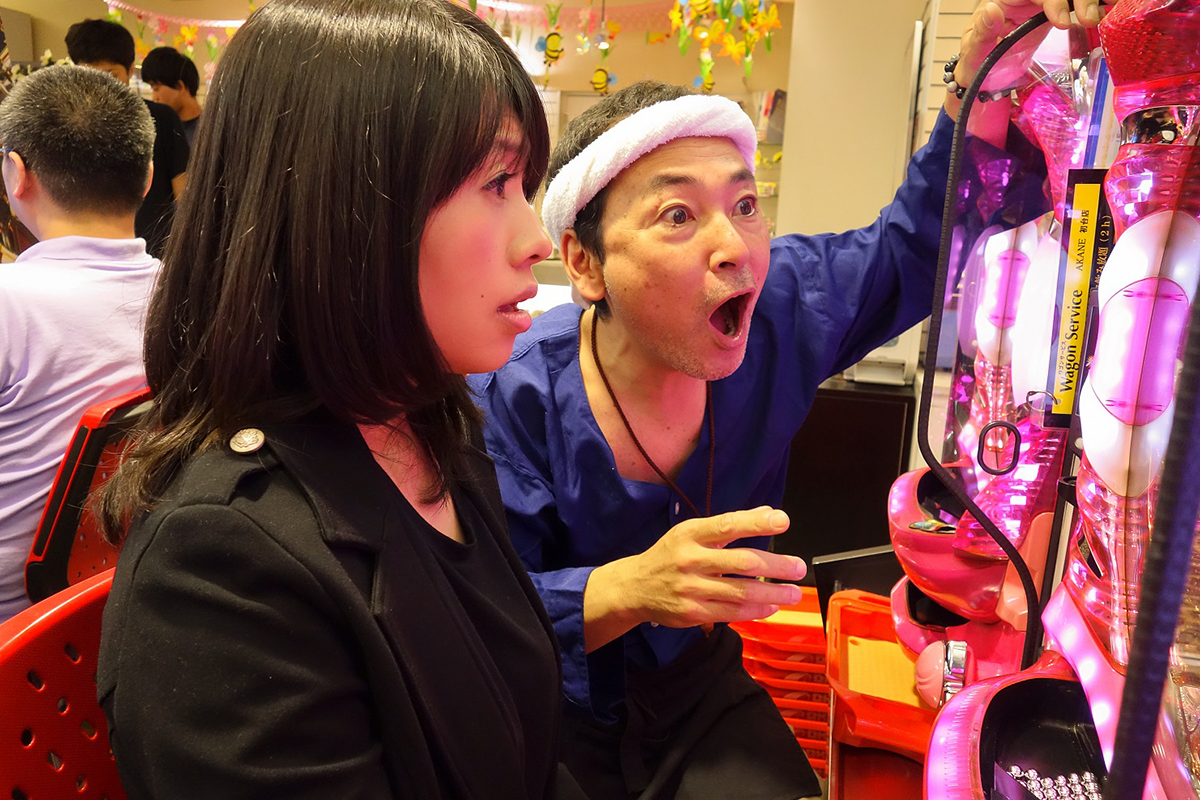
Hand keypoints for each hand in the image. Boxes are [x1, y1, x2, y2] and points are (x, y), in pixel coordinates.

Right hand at [584, 507, 806, 649]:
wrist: (633, 587)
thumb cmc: (669, 556)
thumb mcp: (692, 533)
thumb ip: (729, 525)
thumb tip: (768, 513)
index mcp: (691, 534)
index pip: (727, 525)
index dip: (756, 523)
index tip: (782, 521)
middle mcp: (690, 559)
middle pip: (741, 561)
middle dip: (775, 565)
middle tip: (798, 567)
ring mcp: (691, 588)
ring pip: (740, 591)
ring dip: (772, 593)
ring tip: (793, 593)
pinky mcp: (692, 613)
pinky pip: (730, 612)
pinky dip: (755, 610)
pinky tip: (770, 607)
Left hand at [957, 0, 1104, 92]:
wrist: (987, 78)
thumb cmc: (977, 64)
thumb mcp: (973, 53)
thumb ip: (982, 33)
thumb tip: (991, 10)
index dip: (1052, 0)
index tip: (1061, 21)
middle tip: (1089, 19)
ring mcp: (1044, 3)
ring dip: (1090, 0)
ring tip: (1100, 17)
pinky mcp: (1058, 12)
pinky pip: (1078, 4)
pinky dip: (1095, 5)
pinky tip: (1106, 13)